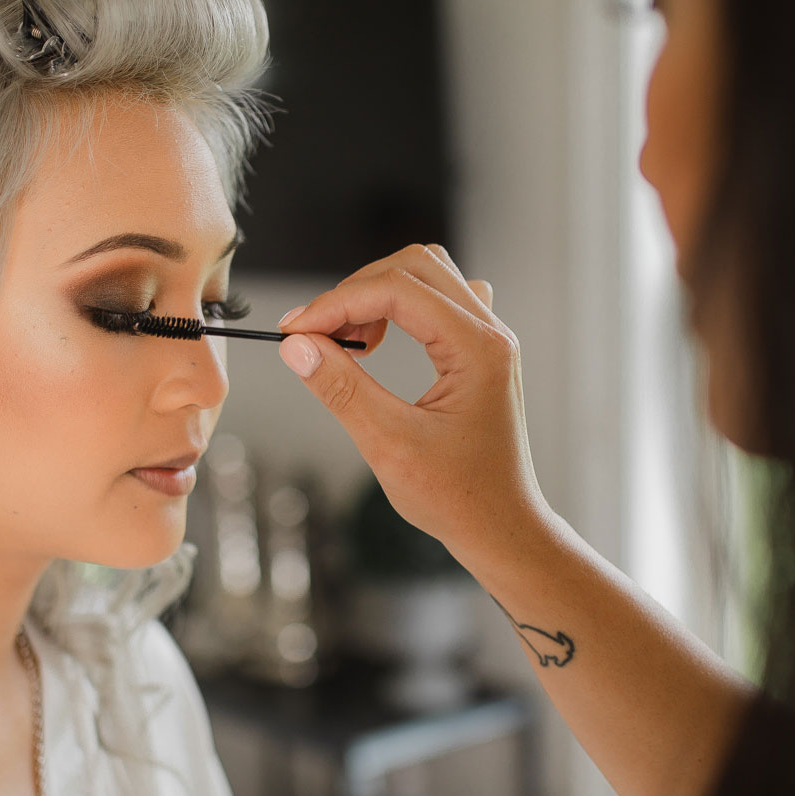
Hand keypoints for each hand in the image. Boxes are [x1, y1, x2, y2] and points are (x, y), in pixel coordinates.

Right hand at [277, 244, 552, 567]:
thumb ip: (342, 389)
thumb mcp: (388, 445)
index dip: (337, 303)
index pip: (398, 291)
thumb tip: (297, 346)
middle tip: (314, 335)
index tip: (294, 331)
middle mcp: (489, 333)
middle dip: (355, 292)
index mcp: (478, 349)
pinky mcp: (479, 352)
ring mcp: (488, 340)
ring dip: (376, 296)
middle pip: (413, 267)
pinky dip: (400, 309)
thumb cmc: (457, 497)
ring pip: (427, 276)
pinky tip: (378, 343)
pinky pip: (439, 301)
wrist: (500, 528)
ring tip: (344, 341)